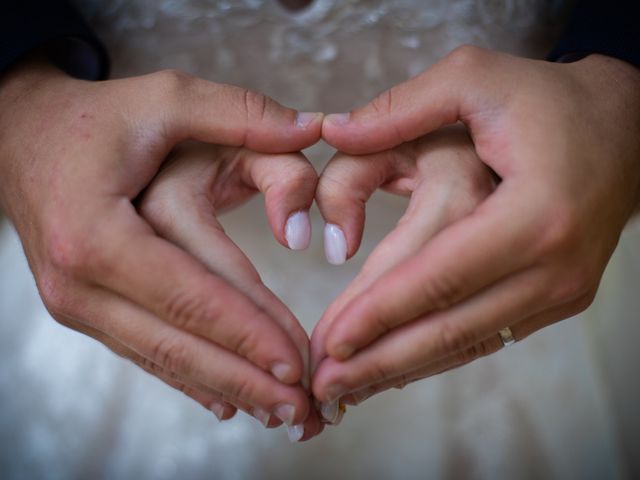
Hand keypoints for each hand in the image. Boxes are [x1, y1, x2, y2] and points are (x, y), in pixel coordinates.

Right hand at [0, 56, 321, 431]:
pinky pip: (146, 352)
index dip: (249, 332)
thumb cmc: (97, 120)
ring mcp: (79, 302)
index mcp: (98, 231)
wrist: (24, 139)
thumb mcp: (168, 98)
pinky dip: (191, 379)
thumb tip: (315, 130)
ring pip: (165, 358)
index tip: (299, 362)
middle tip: (303, 408)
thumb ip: (244, 113)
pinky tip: (228, 402)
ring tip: (281, 412)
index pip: (191, 294)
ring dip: (227, 387)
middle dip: (247, 377)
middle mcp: (81, 280)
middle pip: (180, 342)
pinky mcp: (87, 309)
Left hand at [312, 47, 639, 405]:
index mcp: (533, 210)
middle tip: (324, 386)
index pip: (439, 275)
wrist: (624, 126)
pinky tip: (396, 368)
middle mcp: (552, 263)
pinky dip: (438, 356)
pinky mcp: (557, 297)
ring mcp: (560, 288)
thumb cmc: (546, 101)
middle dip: (380, 359)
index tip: (328, 341)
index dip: (379, 312)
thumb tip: (330, 131)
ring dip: (402, 369)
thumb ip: (397, 109)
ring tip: (347, 389)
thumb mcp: (472, 79)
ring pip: (467, 344)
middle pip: (450, 326)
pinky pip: (488, 337)